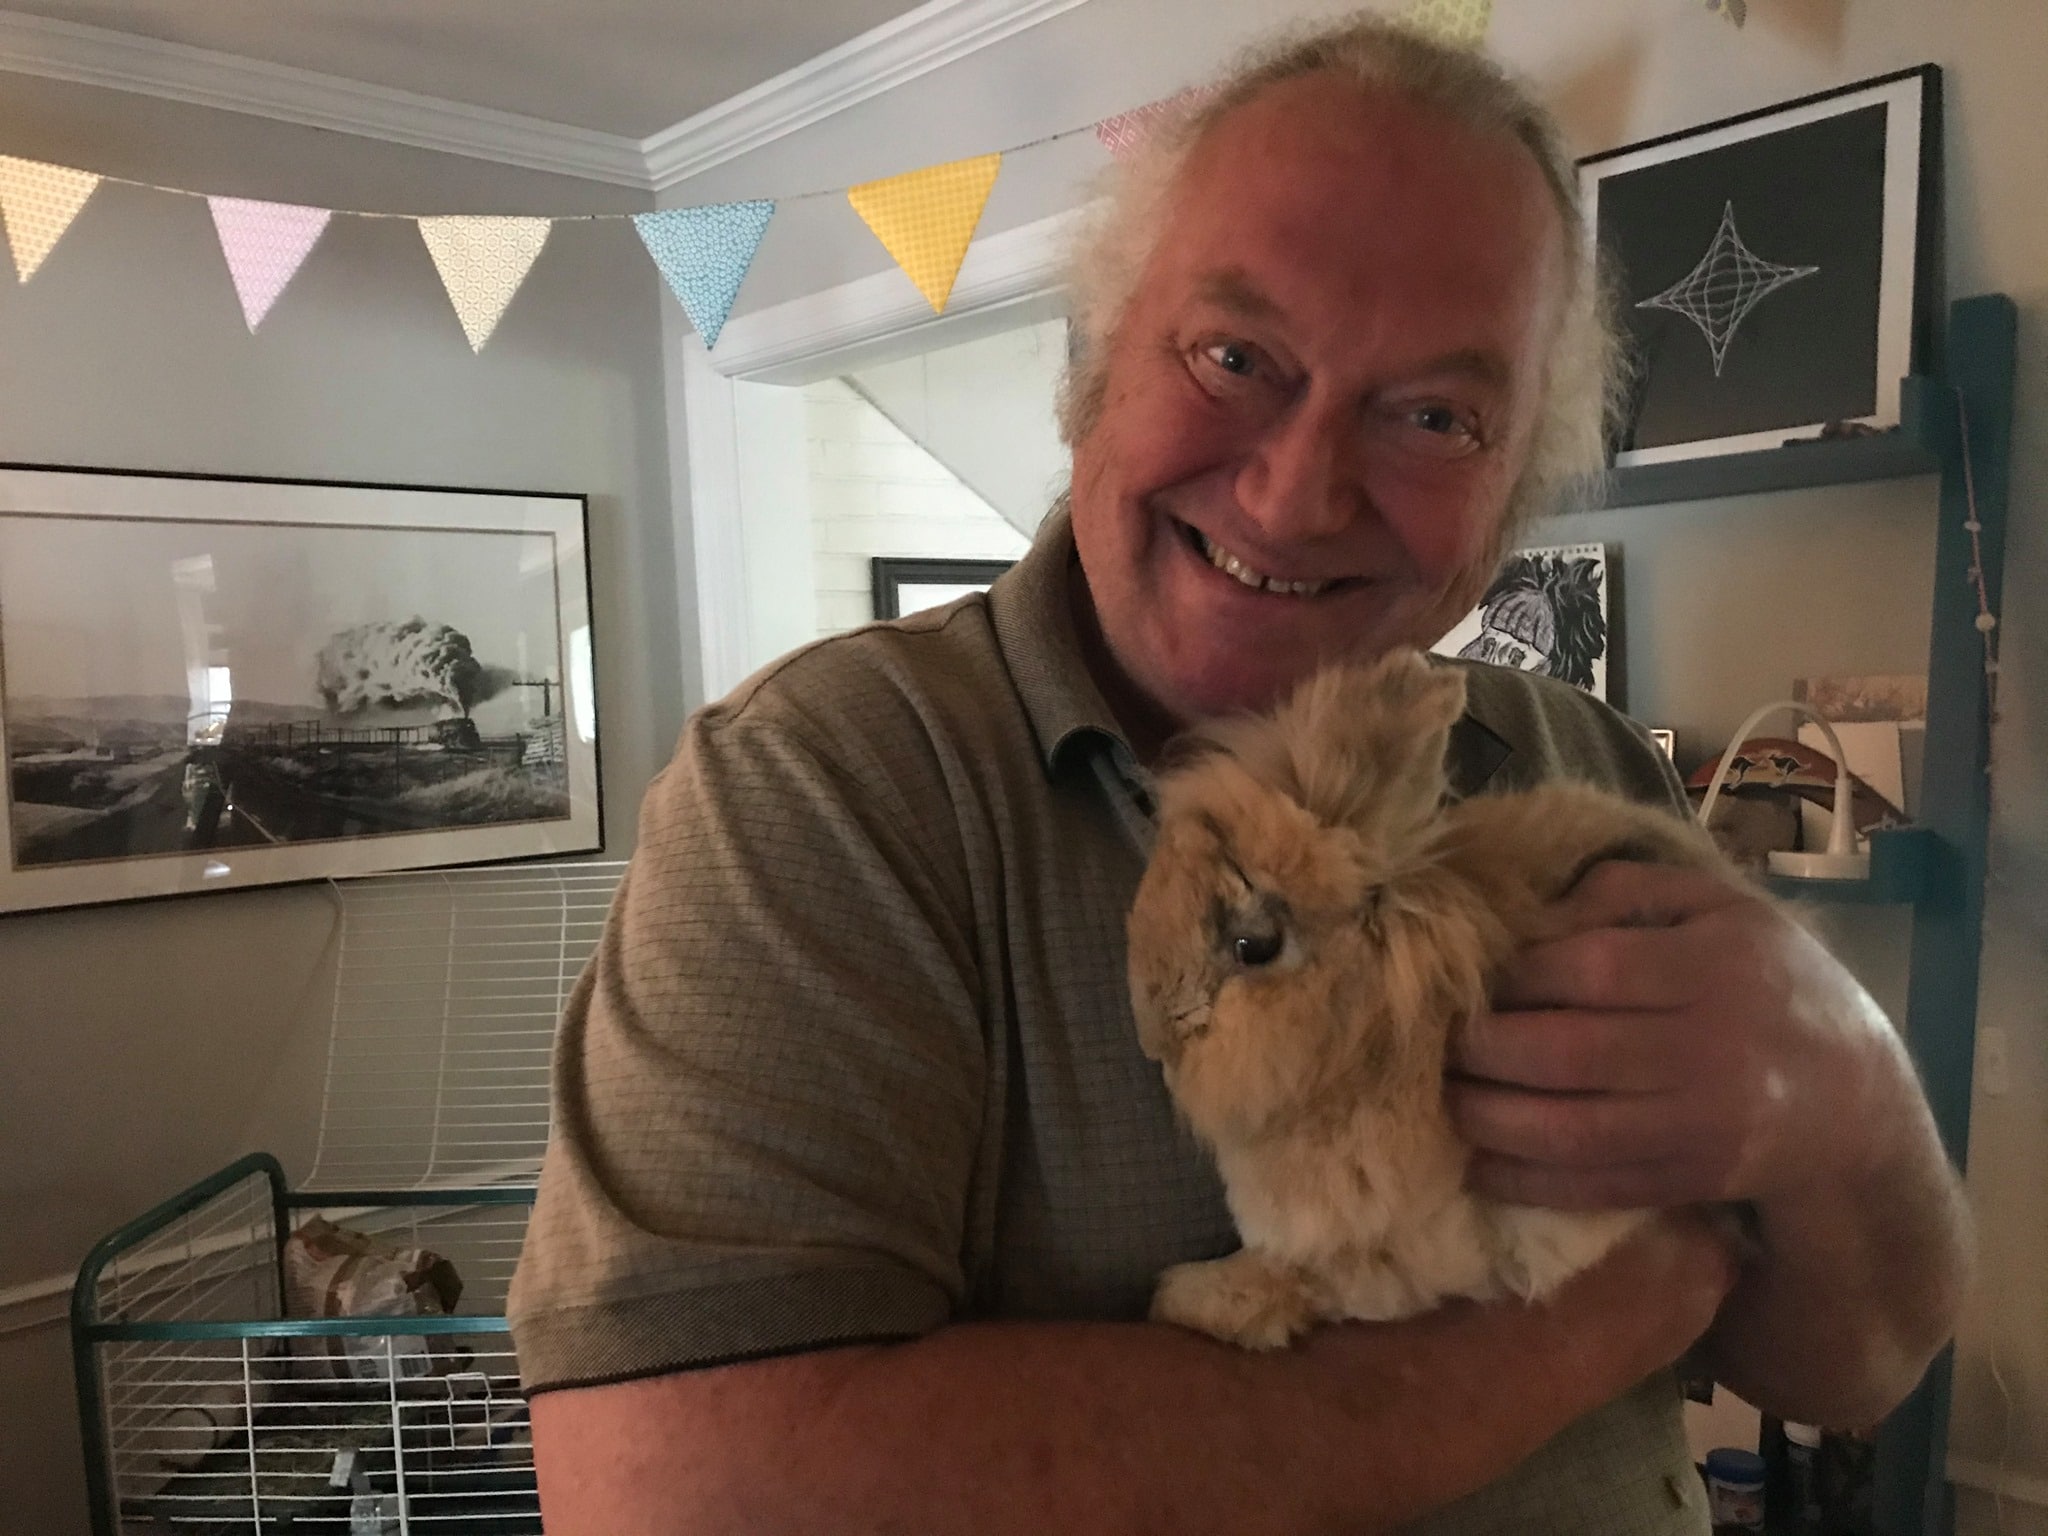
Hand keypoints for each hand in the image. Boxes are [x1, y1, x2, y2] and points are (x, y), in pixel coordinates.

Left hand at [1445, 860, 1910, 1212]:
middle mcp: (1706, 1047)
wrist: (1852, 1098)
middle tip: (1439, 1043)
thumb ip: (1625, 890)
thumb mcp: (1716, 907)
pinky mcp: (1687, 1181)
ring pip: (1566, 1130)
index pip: (1586, 969)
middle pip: (1563, 1053)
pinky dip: (1522, 1181)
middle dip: (1481, 1051)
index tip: (1473, 979)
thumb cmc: (1764, 981)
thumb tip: (1536, 913)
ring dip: (1486, 1119)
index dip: (1514, 978)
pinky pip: (1589, 1187)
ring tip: (1447, 1096)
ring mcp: (1697, 1124)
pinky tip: (1478, 1161)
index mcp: (1711, 965)